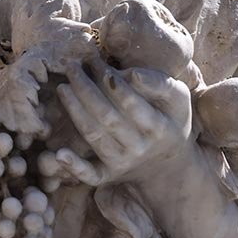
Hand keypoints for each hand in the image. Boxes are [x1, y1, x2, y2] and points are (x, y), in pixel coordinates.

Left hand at [55, 59, 193, 186]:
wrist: (169, 165)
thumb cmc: (171, 121)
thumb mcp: (178, 99)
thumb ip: (159, 83)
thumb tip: (133, 74)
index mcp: (159, 127)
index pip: (131, 102)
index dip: (110, 81)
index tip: (95, 62)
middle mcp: (140, 147)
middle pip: (107, 117)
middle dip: (86, 90)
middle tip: (72, 67)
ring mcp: (123, 163)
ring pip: (95, 137)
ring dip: (75, 111)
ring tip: (63, 88)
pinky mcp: (109, 175)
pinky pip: (90, 175)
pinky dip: (75, 167)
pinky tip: (60, 153)